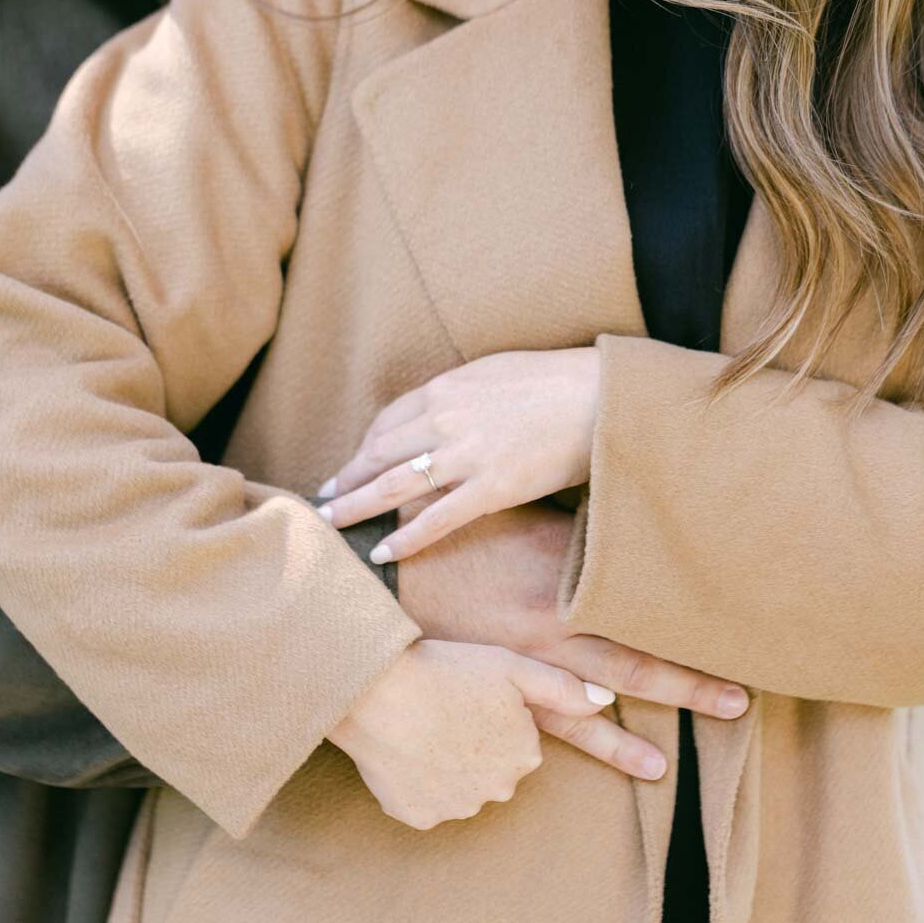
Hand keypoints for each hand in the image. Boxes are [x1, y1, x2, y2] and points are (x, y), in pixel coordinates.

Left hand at [319, 349, 599, 560]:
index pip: (388, 420)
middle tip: (324, 497)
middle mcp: (446, 419)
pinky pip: (438, 519)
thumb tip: (441, 408)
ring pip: (395, 485)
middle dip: (347, 477)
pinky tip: (383, 551)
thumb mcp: (496, 371)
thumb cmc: (555, 380)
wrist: (600, 396)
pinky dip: (406, 537)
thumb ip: (461, 392)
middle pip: (379, 452)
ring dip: (357, 505)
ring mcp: (467, 455)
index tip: (353, 463)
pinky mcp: (493, 488)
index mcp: (446, 387)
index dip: (365, 446)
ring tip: (332, 523)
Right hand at [328, 638, 618, 830]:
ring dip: (448, 765)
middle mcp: (498, 790)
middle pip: (493, 769)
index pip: (520, 742)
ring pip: (460, 787)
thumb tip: (606, 701)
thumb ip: (563, 687)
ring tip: (423, 725)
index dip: (496, 717)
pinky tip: (405, 749)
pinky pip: (425, 801)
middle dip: (477, 745)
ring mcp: (456, 807)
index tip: (472, 696)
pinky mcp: (418, 816)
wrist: (377, 690)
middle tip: (447, 709)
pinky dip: (417, 781)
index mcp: (524, 754)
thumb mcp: (511, 666)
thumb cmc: (447, 669)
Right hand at [398, 503, 748, 778]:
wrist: (378, 573)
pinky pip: (555, 729)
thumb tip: (615, 489)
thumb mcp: (511, 508)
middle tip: (739, 702)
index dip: (687, 626)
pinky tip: (633, 766)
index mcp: (562, 577)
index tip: (737, 635)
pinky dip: (595, 745)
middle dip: (688, 685)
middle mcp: (552, 628)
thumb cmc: (447, 530)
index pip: (638, 604)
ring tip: (674, 764)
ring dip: (632, 739)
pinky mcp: (500, 693)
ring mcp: (526, 669)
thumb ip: (563, 516)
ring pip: (595, 709)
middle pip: (634, 664)